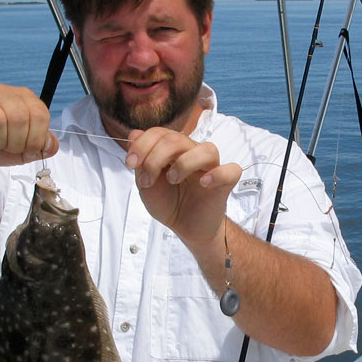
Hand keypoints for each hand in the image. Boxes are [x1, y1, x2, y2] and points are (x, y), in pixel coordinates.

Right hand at [0, 84, 58, 167]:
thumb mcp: (26, 148)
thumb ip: (43, 146)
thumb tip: (50, 144)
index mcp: (24, 97)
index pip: (40, 114)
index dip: (37, 138)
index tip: (28, 148)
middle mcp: (3, 92)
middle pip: (20, 117)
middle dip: (18, 142)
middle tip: (10, 147)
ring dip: (0, 142)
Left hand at [124, 127, 241, 245]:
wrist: (185, 228)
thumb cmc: (169, 204)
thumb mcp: (146, 184)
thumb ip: (141, 161)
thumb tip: (134, 134)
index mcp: (174, 151)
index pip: (160, 133)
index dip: (143, 144)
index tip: (130, 163)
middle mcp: (193, 153)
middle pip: (178, 139)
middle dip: (155, 157)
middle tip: (147, 181)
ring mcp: (211, 167)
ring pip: (207, 150)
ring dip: (184, 163)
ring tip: (172, 180)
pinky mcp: (225, 184)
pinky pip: (231, 170)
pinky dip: (218, 175)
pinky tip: (203, 184)